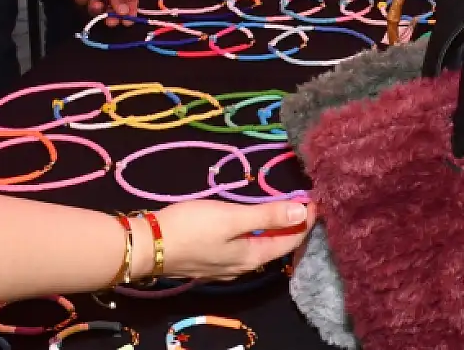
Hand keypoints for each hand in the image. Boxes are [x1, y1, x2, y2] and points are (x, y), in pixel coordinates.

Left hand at [62, 0, 137, 18]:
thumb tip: (124, 12)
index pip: (130, 1)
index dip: (129, 12)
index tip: (127, 22)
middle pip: (112, 9)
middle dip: (111, 16)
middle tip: (110, 21)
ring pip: (95, 8)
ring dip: (96, 9)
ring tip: (96, 3)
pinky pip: (81, 1)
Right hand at [157, 199, 314, 280]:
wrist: (146, 246)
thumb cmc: (192, 228)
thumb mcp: (232, 217)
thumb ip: (267, 215)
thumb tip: (303, 211)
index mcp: (252, 257)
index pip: (290, 240)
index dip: (306, 220)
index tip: (316, 198)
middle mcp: (243, 266)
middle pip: (278, 245)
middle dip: (293, 224)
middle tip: (304, 199)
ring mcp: (226, 265)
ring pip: (261, 246)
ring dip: (275, 227)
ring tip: (284, 205)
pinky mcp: (211, 259)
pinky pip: (245, 246)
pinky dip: (258, 231)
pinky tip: (254, 220)